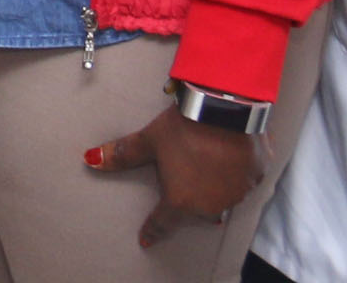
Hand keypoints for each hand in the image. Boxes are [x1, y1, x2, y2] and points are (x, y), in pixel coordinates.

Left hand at [84, 109, 261, 248]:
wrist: (226, 108)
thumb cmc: (183, 127)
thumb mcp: (150, 139)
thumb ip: (123, 154)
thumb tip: (90, 159)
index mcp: (182, 202)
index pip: (162, 222)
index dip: (153, 229)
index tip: (146, 238)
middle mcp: (211, 205)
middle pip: (195, 208)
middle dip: (188, 197)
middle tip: (183, 176)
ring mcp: (237, 193)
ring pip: (222, 196)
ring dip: (213, 185)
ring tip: (206, 162)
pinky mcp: (257, 177)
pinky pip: (244, 181)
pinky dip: (236, 172)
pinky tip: (230, 155)